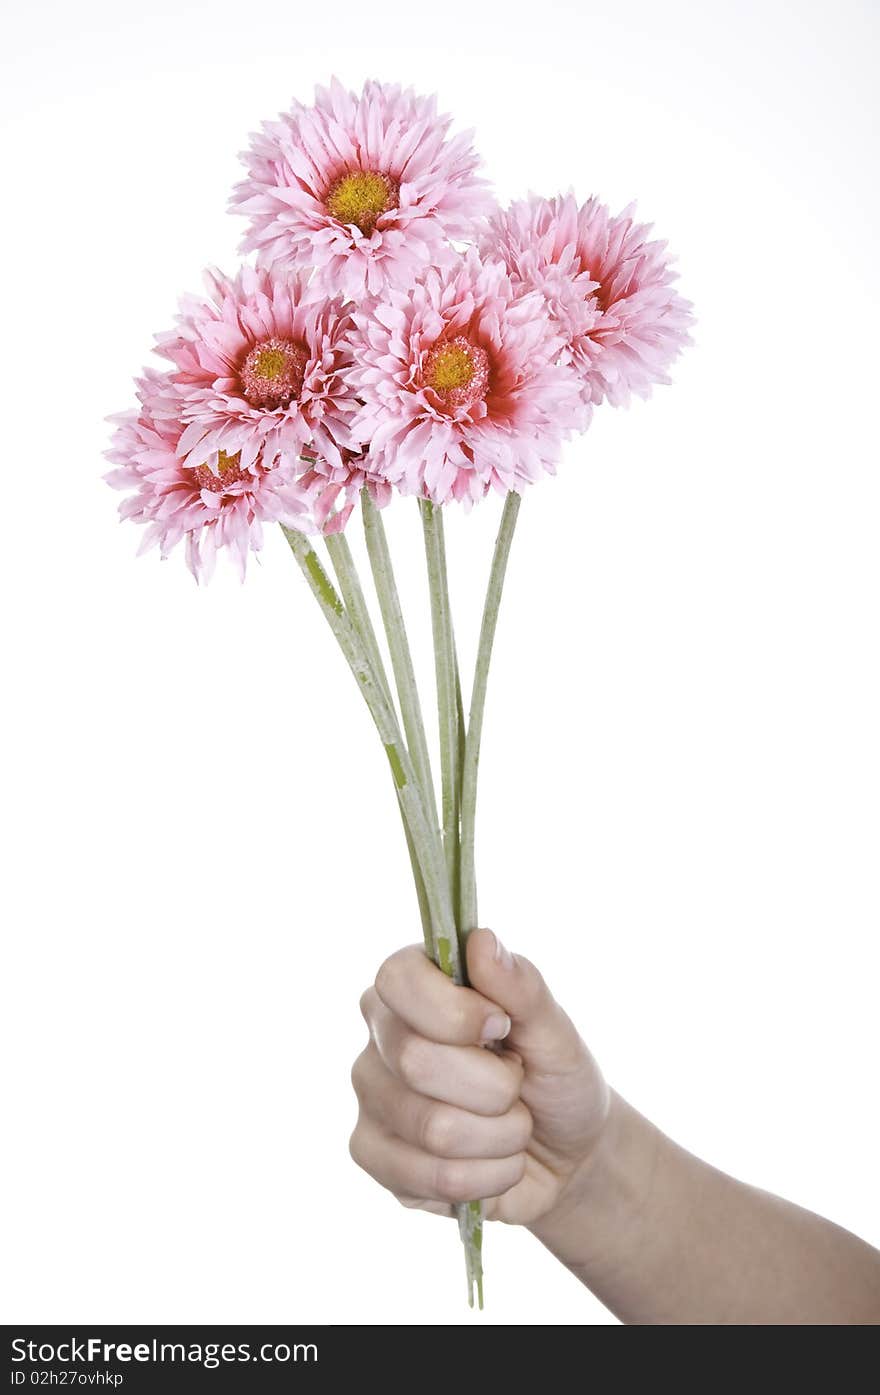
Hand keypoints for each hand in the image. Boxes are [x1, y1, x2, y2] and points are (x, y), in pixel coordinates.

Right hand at [350, 928, 608, 1224]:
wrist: (563, 1154)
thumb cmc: (553, 1077)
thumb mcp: (555, 1030)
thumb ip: (521, 986)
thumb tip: (482, 940)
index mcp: (414, 986)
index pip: (398, 979)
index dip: (455, 1011)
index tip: (502, 1027)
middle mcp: (381, 1036)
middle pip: (417, 1061)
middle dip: (496, 1086)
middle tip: (515, 1085)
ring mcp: (371, 1098)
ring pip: (433, 1128)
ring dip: (500, 1136)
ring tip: (510, 1126)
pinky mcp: (372, 1155)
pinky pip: (428, 1178)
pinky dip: (486, 1177)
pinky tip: (491, 1163)